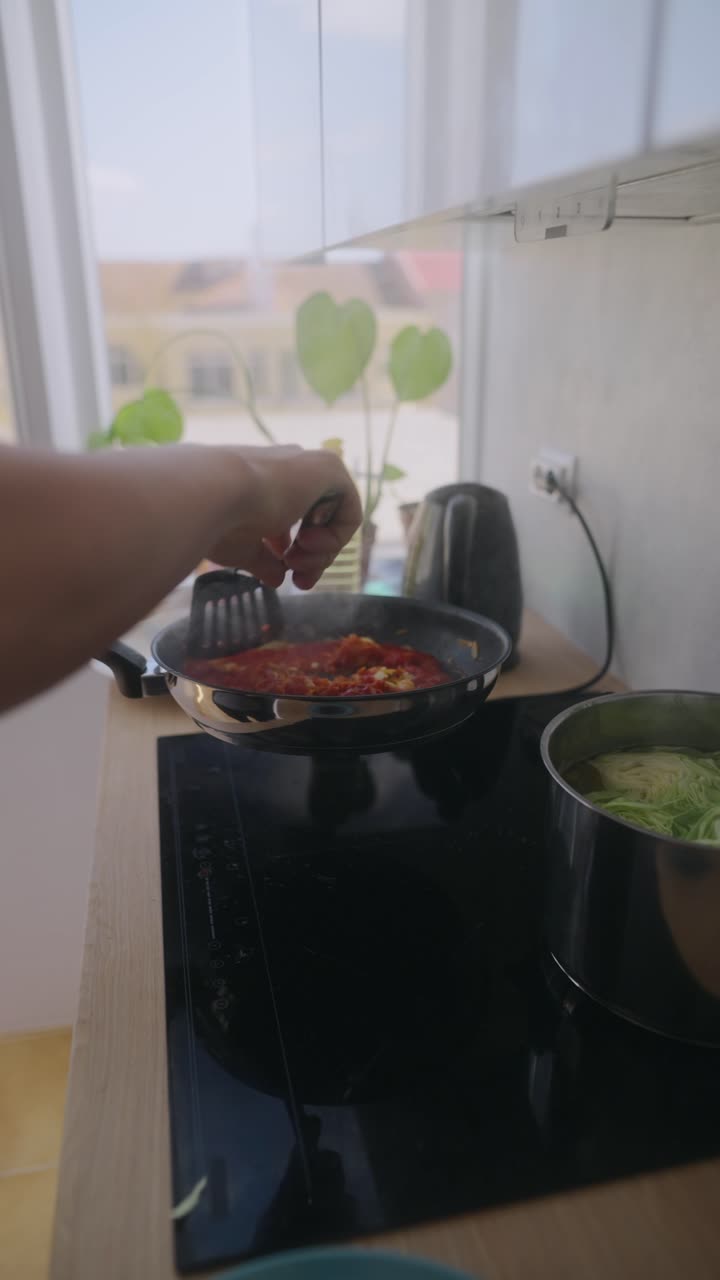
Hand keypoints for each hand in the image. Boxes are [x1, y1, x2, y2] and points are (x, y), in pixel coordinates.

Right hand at [208, 445, 362, 589]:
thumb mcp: (241, 547)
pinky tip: (309, 544)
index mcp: (261, 482)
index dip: (290, 555)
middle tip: (299, 581)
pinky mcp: (329, 467)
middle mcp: (286, 469)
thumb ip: (263, 560)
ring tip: (298, 563)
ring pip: (331, 519)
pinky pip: (349, 509)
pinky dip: (336, 536)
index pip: (288, 520)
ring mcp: (308, 466)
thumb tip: (277, 578)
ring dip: (321, 553)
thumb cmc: (218, 519)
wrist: (212, 492)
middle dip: (311, 559)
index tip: (284, 577)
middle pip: (314, 522)